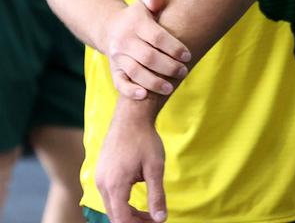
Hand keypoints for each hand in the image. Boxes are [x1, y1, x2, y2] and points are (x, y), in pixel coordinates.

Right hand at [95, 100, 166, 222]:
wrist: (131, 116)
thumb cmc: (145, 140)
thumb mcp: (155, 167)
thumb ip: (156, 195)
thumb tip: (161, 219)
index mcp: (115, 185)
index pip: (122, 220)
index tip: (154, 222)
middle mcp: (102, 184)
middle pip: (115, 215)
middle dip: (134, 221)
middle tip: (153, 219)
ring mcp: (99, 177)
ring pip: (111, 205)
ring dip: (128, 212)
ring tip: (148, 211)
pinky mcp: (101, 172)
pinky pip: (109, 194)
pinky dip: (122, 200)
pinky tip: (137, 196)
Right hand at [102, 0, 190, 98]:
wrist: (108, 27)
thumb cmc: (136, 16)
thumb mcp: (144, 4)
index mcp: (135, 24)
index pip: (157, 38)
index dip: (173, 48)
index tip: (188, 55)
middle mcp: (124, 41)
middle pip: (148, 57)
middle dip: (168, 67)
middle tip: (184, 72)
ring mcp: (117, 57)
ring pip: (135, 72)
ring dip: (153, 82)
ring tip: (170, 88)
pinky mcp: (113, 70)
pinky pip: (119, 83)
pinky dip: (130, 91)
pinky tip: (144, 95)